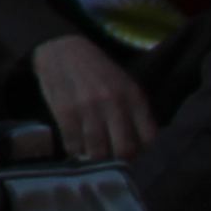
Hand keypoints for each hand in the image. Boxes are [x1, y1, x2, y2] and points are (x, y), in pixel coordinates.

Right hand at [32, 33, 158, 162]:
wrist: (62, 50)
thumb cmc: (97, 71)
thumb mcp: (125, 85)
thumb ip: (135, 112)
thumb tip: (140, 147)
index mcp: (133, 96)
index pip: (148, 137)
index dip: (141, 150)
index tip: (131, 151)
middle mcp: (114, 103)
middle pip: (124, 149)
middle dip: (119, 160)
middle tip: (111, 159)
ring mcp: (88, 108)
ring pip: (98, 151)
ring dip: (95, 159)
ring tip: (93, 156)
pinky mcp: (64, 112)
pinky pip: (73, 144)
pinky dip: (75, 151)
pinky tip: (76, 148)